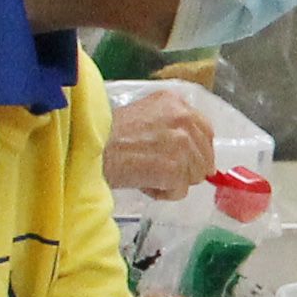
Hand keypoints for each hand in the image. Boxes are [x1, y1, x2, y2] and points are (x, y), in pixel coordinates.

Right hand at [100, 80, 221, 199]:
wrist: (90, 147)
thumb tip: (192, 150)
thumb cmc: (108, 134)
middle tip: (158, 169)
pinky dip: (162, 193)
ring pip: (194, 176)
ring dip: (173, 181)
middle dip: (185, 169)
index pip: (206, 132)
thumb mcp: (144, 114)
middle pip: (204, 157)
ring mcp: (182, 144)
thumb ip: (171, 124)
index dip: (196, 151)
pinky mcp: (174, 168)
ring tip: (147, 172)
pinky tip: (144, 181)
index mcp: (177, 104)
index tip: (183, 160)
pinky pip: (179, 192)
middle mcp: (184, 120)